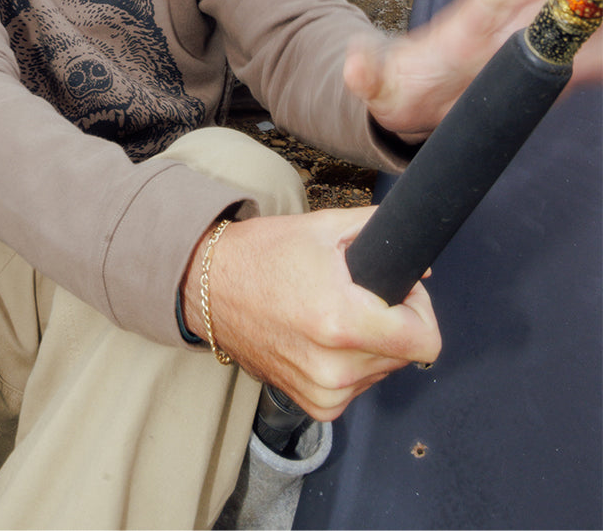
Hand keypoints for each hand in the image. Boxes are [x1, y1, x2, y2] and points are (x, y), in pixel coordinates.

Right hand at [180, 209, 440, 418]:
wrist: (210, 288)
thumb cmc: (263, 253)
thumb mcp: (323, 227)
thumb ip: (378, 233)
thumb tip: (418, 259)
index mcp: (341, 321)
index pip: (425, 340)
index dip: (420, 308)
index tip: (400, 290)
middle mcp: (335, 367)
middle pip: (406, 353)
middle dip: (394, 322)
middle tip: (362, 294)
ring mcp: (324, 391)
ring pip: (385, 370)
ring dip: (373, 344)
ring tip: (336, 312)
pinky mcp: (315, 406)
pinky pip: (359, 386)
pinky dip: (352, 363)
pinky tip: (323, 338)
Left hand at [344, 0, 567, 141]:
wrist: (410, 95)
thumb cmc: (399, 84)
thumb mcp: (377, 85)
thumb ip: (366, 75)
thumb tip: (354, 67)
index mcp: (460, 28)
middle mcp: (492, 26)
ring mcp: (512, 40)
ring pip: (554, 17)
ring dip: (581, 8)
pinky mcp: (527, 61)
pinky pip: (562, 48)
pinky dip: (588, 43)